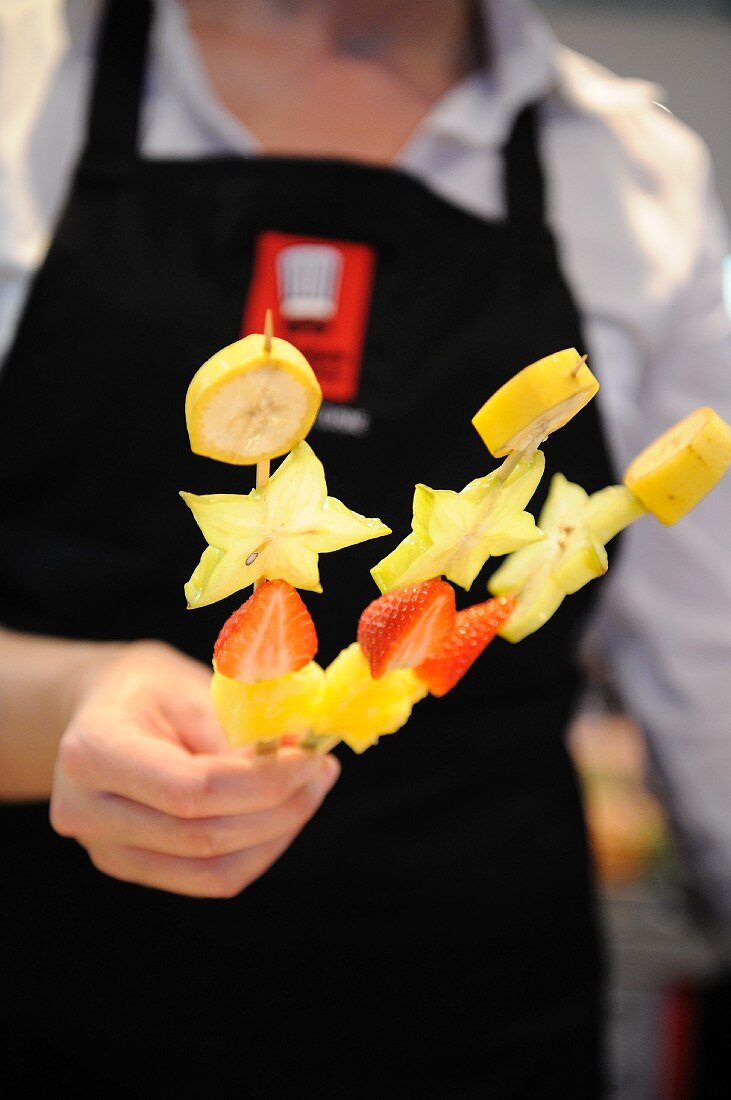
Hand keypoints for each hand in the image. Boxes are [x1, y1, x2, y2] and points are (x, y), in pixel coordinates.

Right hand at [50, 641, 338, 897]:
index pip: (191, 790)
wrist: (98, 711)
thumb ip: (239, 727)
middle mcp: (87, 812)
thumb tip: (303, 755)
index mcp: (93, 752)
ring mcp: (105, 849)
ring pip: (211, 869)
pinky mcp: (130, 866)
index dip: (263, 783)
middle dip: (279, 808)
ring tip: (310, 789)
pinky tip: (283, 813)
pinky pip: (207, 877)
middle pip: (203, 836)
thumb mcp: (190, 686)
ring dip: (276, 834)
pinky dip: (256, 850)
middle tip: (323, 771)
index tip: (312, 759)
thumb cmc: (147, 689)